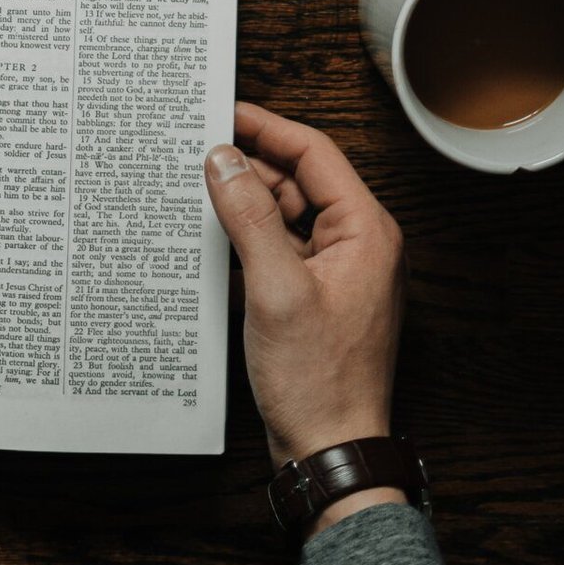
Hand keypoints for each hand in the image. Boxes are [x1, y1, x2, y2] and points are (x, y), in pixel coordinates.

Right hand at [205, 102, 406, 531]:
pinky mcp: (317, 295)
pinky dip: (250, 235)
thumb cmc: (318, 382)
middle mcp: (359, 244)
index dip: (266, 127)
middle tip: (198, 151)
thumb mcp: (275, 288)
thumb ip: (249, 216)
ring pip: (288, 212)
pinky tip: (215, 235)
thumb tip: (224, 159)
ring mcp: (339, 271)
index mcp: (366, 231)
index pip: (314, 153)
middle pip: (300, 179)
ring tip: (198, 190)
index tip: (223, 111)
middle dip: (250, 164)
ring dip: (247, 201)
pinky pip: (282, 246)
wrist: (331, 453)